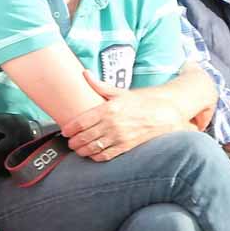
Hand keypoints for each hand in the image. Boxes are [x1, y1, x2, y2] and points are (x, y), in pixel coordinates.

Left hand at [60, 70, 184, 160]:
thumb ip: (100, 85)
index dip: (70, 128)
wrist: (164, 112)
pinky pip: (106, 155)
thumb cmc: (142, 101)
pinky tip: (92, 154)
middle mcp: (112, 124)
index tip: (65, 131)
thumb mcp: (120, 91)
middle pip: (85, 137)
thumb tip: (85, 73)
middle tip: (69, 142)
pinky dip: (96, 157)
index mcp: (108, 109)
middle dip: (74, 141)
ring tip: (78, 149)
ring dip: (82, 150)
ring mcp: (119, 137)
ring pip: (93, 148)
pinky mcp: (126, 146)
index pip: (82, 121)